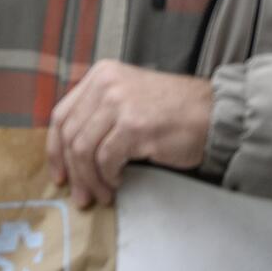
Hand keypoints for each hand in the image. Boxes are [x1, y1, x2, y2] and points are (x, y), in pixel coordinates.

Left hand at [46, 60, 211, 208]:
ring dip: (90, 179)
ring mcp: (119, 103)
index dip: (55, 148)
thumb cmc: (175, 111)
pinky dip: (108, 176)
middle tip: (80, 194)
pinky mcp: (134, 125)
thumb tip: (71, 153)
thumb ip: (100, 113)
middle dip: (72, 171)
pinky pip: (106, 158)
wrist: (216, 112)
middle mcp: (105, 84)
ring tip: (102, 194)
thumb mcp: (128, 98)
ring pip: (83, 149)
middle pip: (69, 134)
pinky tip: (118, 183)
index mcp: (100, 75)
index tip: (60, 173)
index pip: (61, 114)